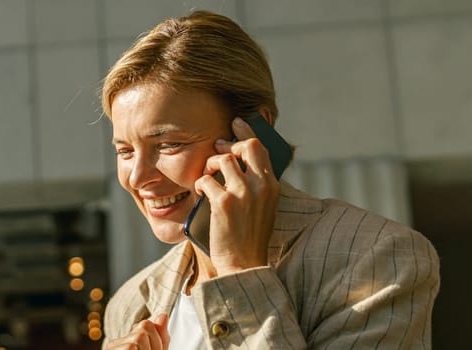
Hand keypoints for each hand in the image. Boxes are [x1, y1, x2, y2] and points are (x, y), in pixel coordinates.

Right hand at [104, 314, 169, 349]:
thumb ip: (160, 337)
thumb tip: (163, 315)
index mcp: (125, 342)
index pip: (146, 324)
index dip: (157, 340)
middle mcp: (115, 344)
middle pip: (144, 326)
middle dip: (154, 345)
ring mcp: (112, 347)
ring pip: (139, 337)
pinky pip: (131, 346)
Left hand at [194, 117, 279, 276]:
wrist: (244, 264)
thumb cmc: (249, 236)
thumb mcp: (261, 207)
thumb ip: (255, 185)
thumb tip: (237, 162)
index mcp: (272, 186)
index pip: (261, 149)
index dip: (246, 132)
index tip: (235, 123)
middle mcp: (261, 186)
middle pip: (246, 146)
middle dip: (228, 145)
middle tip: (216, 151)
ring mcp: (244, 194)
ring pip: (223, 160)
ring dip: (210, 165)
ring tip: (207, 177)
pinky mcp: (225, 204)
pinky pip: (206, 180)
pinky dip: (200, 184)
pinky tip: (200, 192)